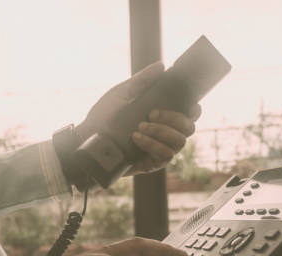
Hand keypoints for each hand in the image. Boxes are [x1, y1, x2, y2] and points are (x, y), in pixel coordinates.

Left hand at [76, 62, 200, 175]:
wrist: (87, 138)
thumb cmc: (105, 115)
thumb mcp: (122, 94)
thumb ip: (142, 81)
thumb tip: (161, 66)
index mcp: (164, 116)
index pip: (191, 113)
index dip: (194, 108)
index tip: (185, 103)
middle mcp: (167, 133)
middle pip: (189, 127)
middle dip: (174, 118)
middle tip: (151, 113)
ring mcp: (161, 149)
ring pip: (179, 142)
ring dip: (161, 131)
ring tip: (140, 126)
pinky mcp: (153, 163)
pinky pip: (166, 155)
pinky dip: (152, 144)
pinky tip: (137, 138)